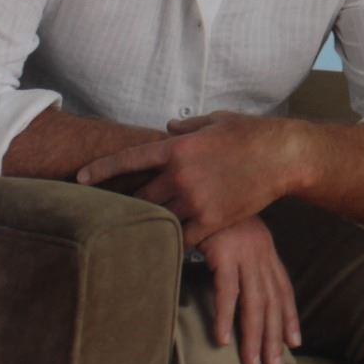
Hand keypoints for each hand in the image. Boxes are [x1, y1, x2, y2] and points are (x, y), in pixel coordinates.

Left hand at [76, 110, 300, 244]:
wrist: (283, 156)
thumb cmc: (251, 133)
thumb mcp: (217, 120)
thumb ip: (187, 125)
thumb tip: (167, 126)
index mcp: (177, 148)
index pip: (128, 160)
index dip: (100, 170)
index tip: (80, 179)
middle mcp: (180, 176)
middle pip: (139, 197)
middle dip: (128, 203)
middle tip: (116, 211)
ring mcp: (195, 200)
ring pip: (158, 219)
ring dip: (150, 223)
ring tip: (138, 232)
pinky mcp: (212, 220)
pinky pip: (182, 236)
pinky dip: (174, 239)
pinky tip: (168, 244)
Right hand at [199, 215, 301, 363]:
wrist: (204, 181)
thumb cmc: (215, 208)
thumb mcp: (235, 233)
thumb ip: (241, 257)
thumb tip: (240, 280)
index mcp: (265, 250)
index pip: (283, 289)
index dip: (290, 316)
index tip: (294, 342)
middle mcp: (261, 253)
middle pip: (272, 303)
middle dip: (274, 337)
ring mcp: (244, 254)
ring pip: (254, 303)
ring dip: (253, 336)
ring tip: (252, 363)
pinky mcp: (223, 253)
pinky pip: (226, 292)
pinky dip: (225, 317)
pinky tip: (223, 340)